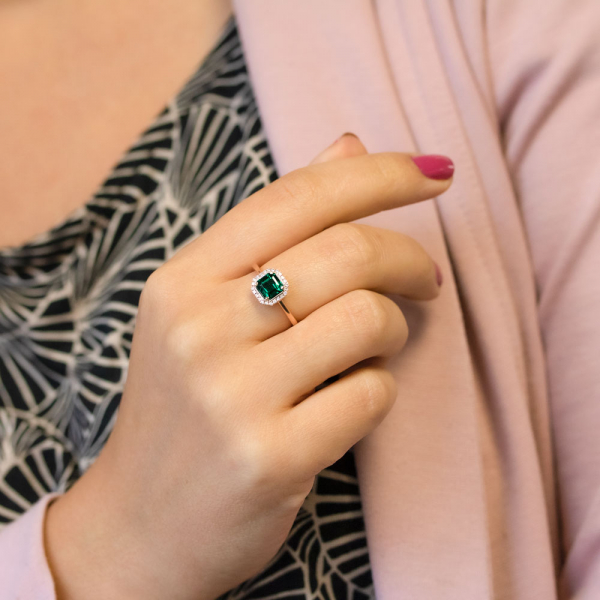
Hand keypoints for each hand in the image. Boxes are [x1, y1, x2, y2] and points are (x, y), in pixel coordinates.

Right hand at [44, 134, 452, 599]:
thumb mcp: (207, 310)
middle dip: (408, 257)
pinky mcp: (268, 458)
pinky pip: (369, 395)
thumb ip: (277, 227)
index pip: (298, 196)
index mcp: (183, 280)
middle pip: (345, 251)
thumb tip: (347, 145)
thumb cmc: (188, 407)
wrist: (142, 521)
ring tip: (378, 344)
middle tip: (425, 279)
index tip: (435, 173)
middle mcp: (198, 328)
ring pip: (366, 319)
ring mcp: (229, 396)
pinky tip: (352, 402)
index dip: (379, 174)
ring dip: (394, 328)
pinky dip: (379, 391)